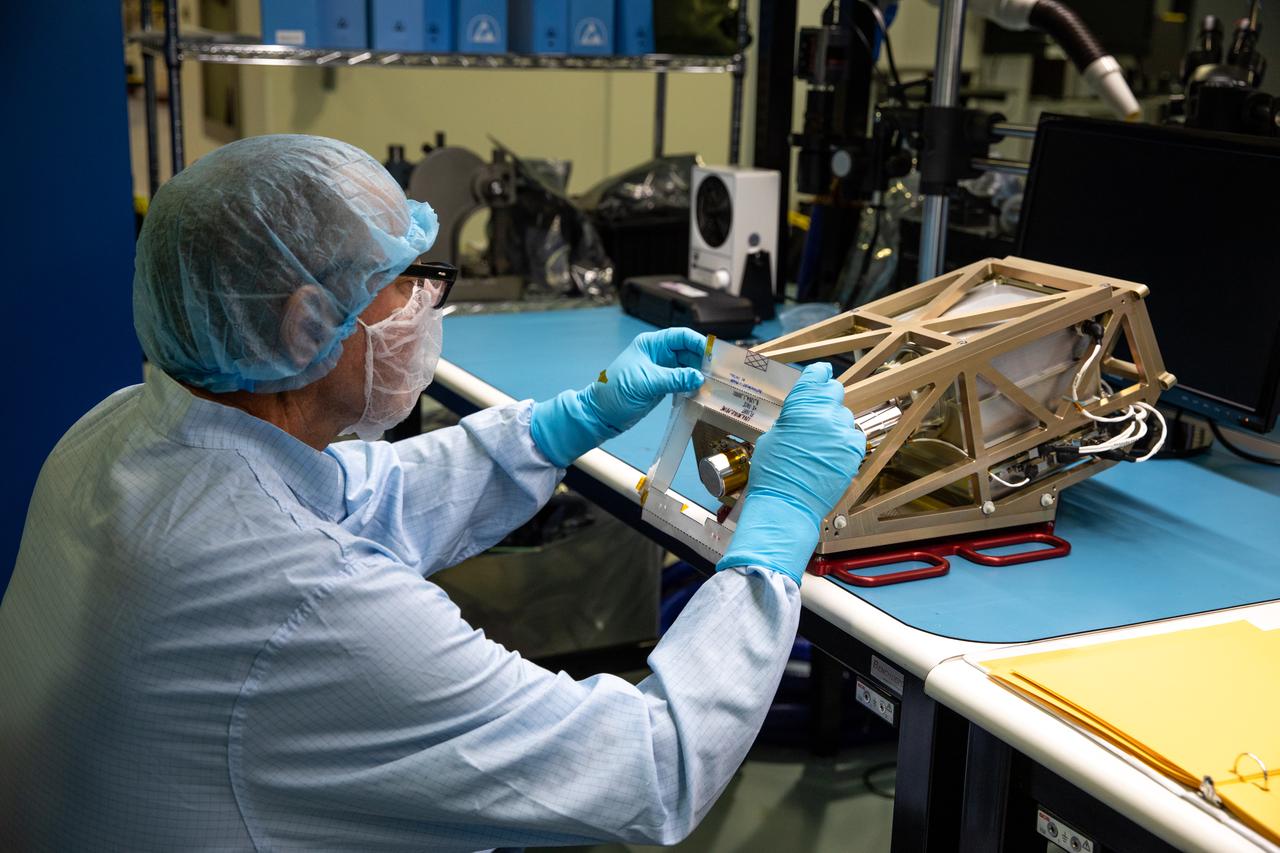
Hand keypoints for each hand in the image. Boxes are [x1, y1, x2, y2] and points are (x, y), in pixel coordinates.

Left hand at [531, 328, 706, 466]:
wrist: (600, 414)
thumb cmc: (614, 392)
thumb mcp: (646, 383)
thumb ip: (674, 378)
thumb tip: (698, 377)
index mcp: (651, 345)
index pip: (681, 336)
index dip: (699, 343)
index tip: (713, 355)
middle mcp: (657, 355)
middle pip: (688, 352)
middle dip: (702, 362)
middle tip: (716, 374)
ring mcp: (660, 370)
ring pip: (687, 368)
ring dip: (698, 376)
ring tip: (710, 386)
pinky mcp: (661, 386)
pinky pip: (682, 382)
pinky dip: (691, 387)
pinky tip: (698, 394)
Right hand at [718, 363, 866, 583]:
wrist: (786, 503)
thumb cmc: (773, 473)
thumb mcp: (773, 436)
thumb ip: (792, 419)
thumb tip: (801, 415)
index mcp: (801, 406)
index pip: (817, 375)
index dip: (819, 375)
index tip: (822, 375)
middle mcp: (825, 415)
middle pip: (835, 392)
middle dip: (827, 399)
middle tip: (818, 412)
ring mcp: (842, 433)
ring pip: (845, 417)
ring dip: (835, 424)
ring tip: (821, 443)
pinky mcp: (853, 452)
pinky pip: (854, 437)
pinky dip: (846, 442)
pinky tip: (832, 453)